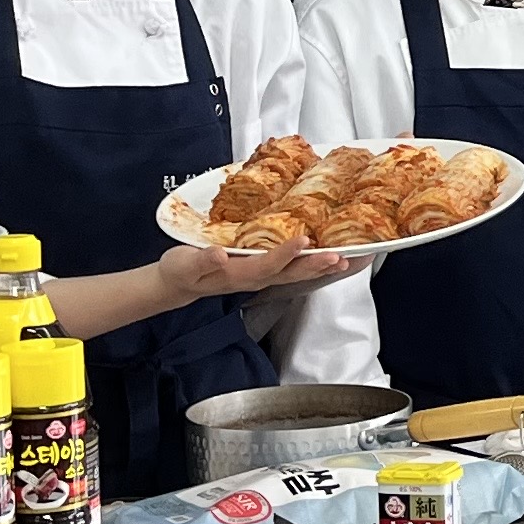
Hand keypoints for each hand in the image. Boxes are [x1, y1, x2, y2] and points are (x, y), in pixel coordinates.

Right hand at [161, 235, 362, 304]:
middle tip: (339, 257)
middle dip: (315, 265)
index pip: (266, 264)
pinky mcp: (262, 270)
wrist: (179, 283)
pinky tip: (328, 256)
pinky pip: (292, 268)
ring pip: (295, 273)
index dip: (285, 254)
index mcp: (237, 274)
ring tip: (344, 260)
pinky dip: (312, 263)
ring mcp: (260, 276)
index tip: (303, 240)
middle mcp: (254, 278)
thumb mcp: (183, 265)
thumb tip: (218, 254)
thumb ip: (201, 261)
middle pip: (290, 273)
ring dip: (319, 267)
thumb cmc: (181, 271)